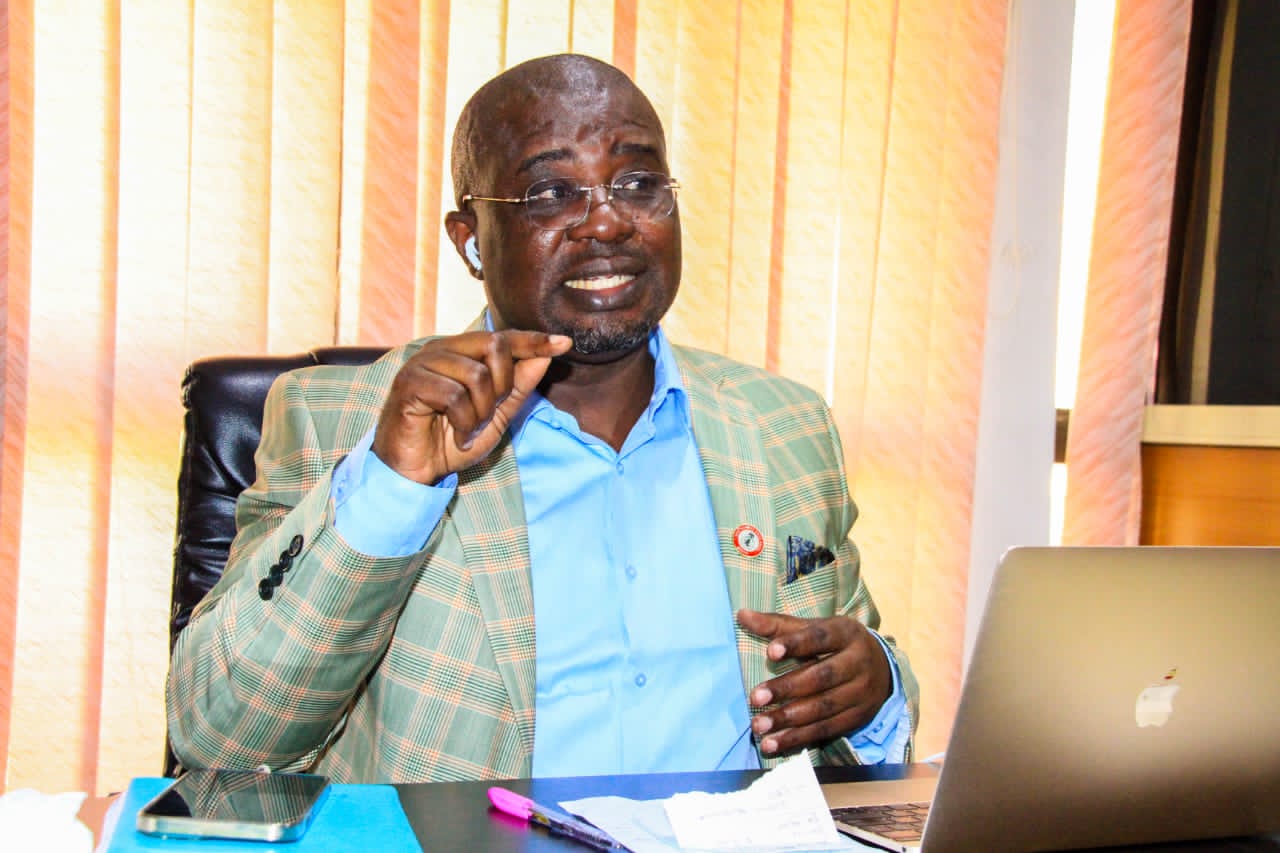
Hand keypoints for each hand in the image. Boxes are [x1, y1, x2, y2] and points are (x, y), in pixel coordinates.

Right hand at [372, 329, 572, 483]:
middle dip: (503, 385)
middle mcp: (440, 350)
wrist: (416, 470)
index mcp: (460, 352)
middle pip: (493, 346)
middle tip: (489, 413)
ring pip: (476, 374)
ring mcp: (422, 363)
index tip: (564, 343)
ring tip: (469, 428)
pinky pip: (454, 395)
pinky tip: (457, 434)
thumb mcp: (496, 414)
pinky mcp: (409, 383)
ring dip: (481, 411)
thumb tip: (547, 354)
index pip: (503, 337)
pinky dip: (464, 421)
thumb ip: (518, 385)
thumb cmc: (451, 439)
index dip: (533, 340)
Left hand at [737, 609, 891, 755]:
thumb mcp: (815, 628)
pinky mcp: (857, 718)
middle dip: (787, 689)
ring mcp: (860, 693)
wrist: (883, 669)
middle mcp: (858, 663)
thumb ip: (778, 625)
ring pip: (822, 708)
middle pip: (821, 677)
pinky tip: (772, 743)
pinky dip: (797, 739)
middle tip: (755, 698)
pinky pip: (825, 730)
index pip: (820, 637)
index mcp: (846, 634)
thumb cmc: (837, 644)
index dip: (796, 644)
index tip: (770, 652)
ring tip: (759, 725)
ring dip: (788, 719)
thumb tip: (742, 615)